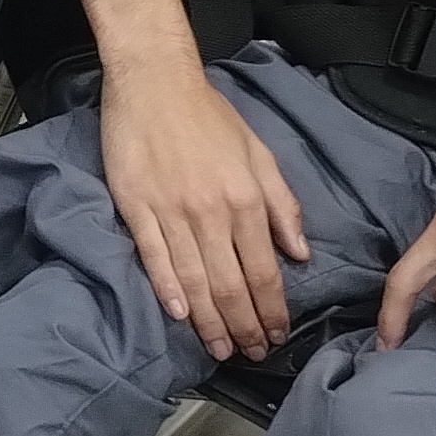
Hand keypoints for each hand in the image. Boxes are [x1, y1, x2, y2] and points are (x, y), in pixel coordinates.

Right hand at [100, 61, 307, 357]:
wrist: (154, 82)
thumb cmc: (208, 115)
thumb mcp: (259, 153)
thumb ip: (282, 205)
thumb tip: (299, 252)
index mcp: (246, 199)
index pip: (264, 271)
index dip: (273, 310)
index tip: (278, 334)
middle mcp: (212, 212)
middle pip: (232, 285)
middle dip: (245, 327)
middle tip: (252, 354)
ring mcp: (171, 211)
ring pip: (195, 280)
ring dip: (210, 321)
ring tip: (221, 349)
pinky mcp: (136, 207)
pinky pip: (154, 257)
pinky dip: (167, 289)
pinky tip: (179, 315)